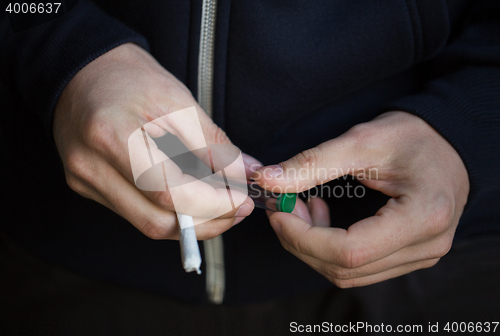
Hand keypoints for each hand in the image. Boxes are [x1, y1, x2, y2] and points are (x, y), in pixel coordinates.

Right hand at [54, 43, 256, 239]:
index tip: (241, 201)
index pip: (169, 195)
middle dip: (206, 223)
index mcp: (114, 138)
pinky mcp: (88, 187)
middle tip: (236, 210)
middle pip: (156, 222)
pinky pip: (136, 213)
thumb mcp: (179, 102)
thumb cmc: (130, 78)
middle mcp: (91, 167)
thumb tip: (243, 173)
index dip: (212, 205)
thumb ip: (213, 144)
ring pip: (147, 224)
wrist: (85, 71)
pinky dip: (169, 212)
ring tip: (219, 205)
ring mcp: (85, 181)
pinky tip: (190, 199)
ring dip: (189, 223)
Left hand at [254, 111, 468, 287]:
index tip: (277, 212)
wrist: (448, 142)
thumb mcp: (362, 140)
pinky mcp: (409, 255)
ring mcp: (420, 255)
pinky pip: (359, 266)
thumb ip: (312, 163)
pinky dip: (329, 248)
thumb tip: (267, 180)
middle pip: (345, 268)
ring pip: (349, 273)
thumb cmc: (413, 136)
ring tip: (300, 207)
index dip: (303, 237)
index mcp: (422, 218)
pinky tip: (321, 217)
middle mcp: (426, 246)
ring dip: (312, 246)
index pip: (349, 251)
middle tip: (282, 206)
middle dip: (302, 241)